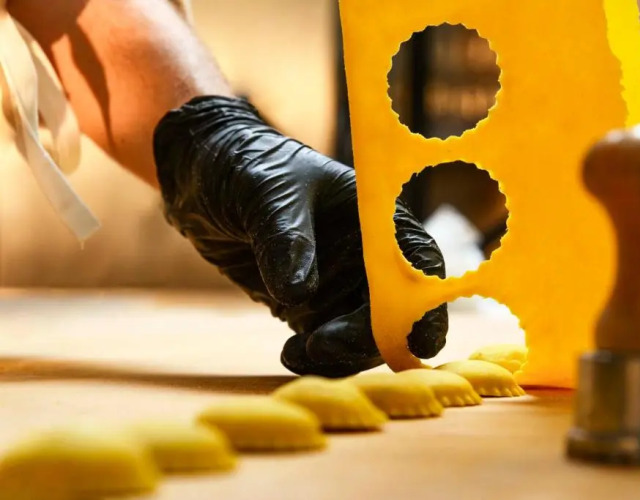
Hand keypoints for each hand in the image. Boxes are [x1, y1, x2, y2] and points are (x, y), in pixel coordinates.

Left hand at [153, 96, 447, 376]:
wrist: (203, 176)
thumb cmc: (245, 164)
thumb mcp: (266, 191)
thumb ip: (286, 237)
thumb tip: (298, 292)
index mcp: (373, 218)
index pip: (418, 262)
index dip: (427, 303)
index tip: (421, 341)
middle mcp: (365, 256)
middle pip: (394, 310)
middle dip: (370, 338)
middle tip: (325, 346)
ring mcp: (339, 284)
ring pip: (362, 336)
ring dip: (342, 355)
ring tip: (299, 353)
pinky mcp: (309, 306)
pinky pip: (326, 344)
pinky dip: (315, 358)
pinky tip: (289, 354)